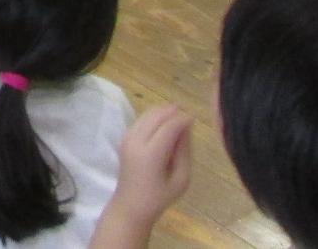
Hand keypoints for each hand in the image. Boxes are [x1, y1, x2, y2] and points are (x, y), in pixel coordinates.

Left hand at [109, 105, 193, 227]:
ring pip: (145, 115)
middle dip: (171, 111)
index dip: (182, 119)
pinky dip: (152, 117)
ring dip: (161, 112)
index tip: (194, 117)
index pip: (168, 127)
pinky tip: (163, 121)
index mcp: (151, 154)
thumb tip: (186, 128)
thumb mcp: (181, 179)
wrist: (131, 205)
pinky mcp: (123, 139)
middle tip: (186, 111)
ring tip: (177, 113)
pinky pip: (139, 121)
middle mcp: (136, 142)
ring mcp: (126, 139)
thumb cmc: (159, 197)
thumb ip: (184, 152)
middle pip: (155, 116)